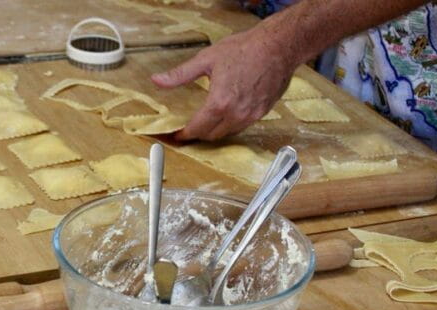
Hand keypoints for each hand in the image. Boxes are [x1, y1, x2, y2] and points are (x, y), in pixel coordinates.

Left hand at [151, 27, 296, 140]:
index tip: (177, 135)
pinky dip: (231, 124)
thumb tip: (157, 81)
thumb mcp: (206, 59)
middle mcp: (236, 114)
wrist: (279, 46)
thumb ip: (180, 75)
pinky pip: (242, 126)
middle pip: (212, 136)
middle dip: (198, 134)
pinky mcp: (263, 112)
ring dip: (215, 131)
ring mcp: (252, 115)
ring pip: (228, 133)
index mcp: (220, 103)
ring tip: (205, 123)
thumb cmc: (244, 49)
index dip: (185, 134)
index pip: (197, 129)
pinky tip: (225, 115)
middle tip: (189, 129)